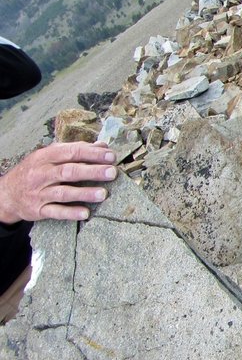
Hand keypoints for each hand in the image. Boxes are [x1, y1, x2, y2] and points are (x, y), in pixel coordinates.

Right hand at [0, 142, 116, 223]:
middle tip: (112, 172)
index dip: (92, 154)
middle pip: (69, 171)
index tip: (111, 156)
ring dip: (84, 193)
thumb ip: (75, 151)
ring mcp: (39, 192)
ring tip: (103, 194)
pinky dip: (70, 213)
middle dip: (92, 172)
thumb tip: (102, 146)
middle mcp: (41, 174)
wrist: (7, 194)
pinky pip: (55, 212)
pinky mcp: (38, 210)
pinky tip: (85, 213)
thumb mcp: (49, 157)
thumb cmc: (35, 172)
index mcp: (45, 157)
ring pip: (63, 192)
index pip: (71, 152)